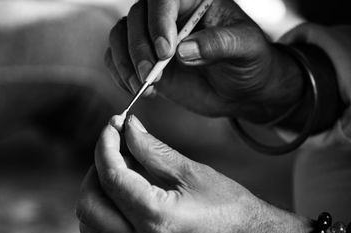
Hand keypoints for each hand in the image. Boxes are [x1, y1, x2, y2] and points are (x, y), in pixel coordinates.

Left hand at [76, 115, 309, 232]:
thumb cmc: (229, 210)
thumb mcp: (192, 173)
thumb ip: (154, 149)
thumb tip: (129, 128)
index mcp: (156, 219)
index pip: (111, 176)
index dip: (106, 144)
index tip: (112, 127)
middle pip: (89, 204)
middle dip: (95, 172)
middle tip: (115, 155)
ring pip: (89, 229)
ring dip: (97, 198)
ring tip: (119, 182)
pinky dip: (99, 227)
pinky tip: (119, 213)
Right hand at [105, 0, 303, 122]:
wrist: (241, 90)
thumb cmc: (248, 62)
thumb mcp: (245, 49)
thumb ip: (219, 45)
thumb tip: (184, 50)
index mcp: (195, 2)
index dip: (159, 20)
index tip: (166, 51)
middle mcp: (169, 16)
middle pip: (137, 16)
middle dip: (139, 48)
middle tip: (152, 74)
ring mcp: (153, 38)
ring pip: (120, 35)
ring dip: (124, 61)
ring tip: (142, 84)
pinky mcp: (144, 60)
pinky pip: (117, 58)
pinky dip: (119, 73)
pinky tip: (137, 88)